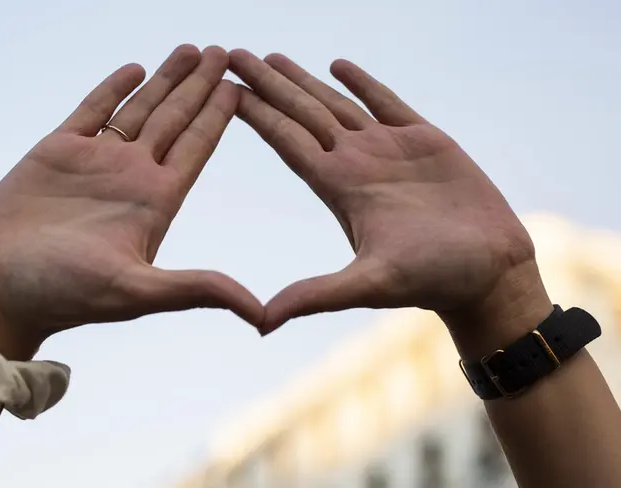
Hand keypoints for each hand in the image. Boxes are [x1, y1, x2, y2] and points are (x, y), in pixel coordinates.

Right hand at [0, 46, 263, 355]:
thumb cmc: (63, 296)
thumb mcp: (138, 292)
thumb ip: (198, 290)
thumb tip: (263, 315)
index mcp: (155, 203)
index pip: (197, 147)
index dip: (219, 115)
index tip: (241, 85)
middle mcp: (131, 178)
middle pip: (176, 120)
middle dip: (200, 86)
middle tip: (225, 53)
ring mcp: (95, 163)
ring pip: (139, 109)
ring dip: (166, 80)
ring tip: (193, 50)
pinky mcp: (56, 153)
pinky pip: (92, 110)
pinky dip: (113, 88)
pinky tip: (135, 68)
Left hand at [230, 50, 549, 337]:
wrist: (488, 273)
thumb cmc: (433, 281)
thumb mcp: (369, 285)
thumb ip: (316, 296)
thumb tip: (260, 322)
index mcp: (339, 188)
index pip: (286, 140)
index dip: (256, 114)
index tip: (225, 89)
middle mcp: (356, 164)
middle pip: (300, 113)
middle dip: (268, 84)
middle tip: (231, 55)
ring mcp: (388, 150)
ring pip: (336, 103)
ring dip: (303, 80)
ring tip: (271, 58)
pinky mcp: (425, 140)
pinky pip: (386, 101)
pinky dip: (362, 82)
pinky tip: (337, 65)